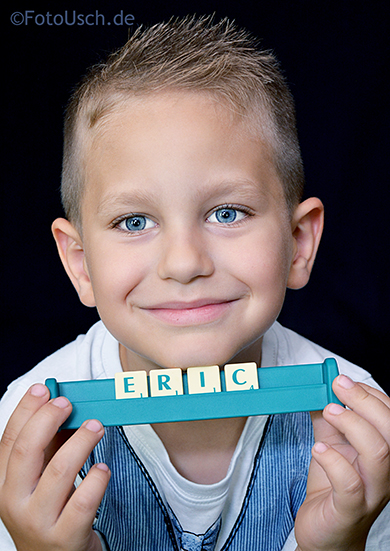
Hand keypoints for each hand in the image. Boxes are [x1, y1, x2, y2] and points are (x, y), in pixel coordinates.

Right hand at [0, 384, 110, 550]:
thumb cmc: (51, 512)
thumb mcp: (41, 478)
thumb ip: (49, 446)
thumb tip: (64, 407)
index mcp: (5, 483)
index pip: (9, 440)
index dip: (26, 410)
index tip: (45, 389)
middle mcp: (15, 502)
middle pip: (27, 450)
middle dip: (49, 419)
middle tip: (69, 404)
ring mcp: (38, 522)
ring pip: (58, 471)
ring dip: (81, 441)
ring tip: (96, 427)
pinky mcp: (65, 538)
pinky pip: (83, 502)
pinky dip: (96, 479)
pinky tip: (103, 469)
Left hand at [295, 375, 389, 550]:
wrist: (326, 533)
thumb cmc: (331, 488)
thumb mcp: (330, 444)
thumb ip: (328, 419)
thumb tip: (318, 389)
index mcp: (382, 452)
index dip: (370, 394)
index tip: (343, 380)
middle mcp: (383, 472)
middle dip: (365, 402)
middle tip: (337, 386)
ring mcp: (370, 492)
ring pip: (378, 454)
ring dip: (351, 424)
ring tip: (328, 412)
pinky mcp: (349, 510)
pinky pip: (349, 484)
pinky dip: (333, 461)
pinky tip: (319, 449)